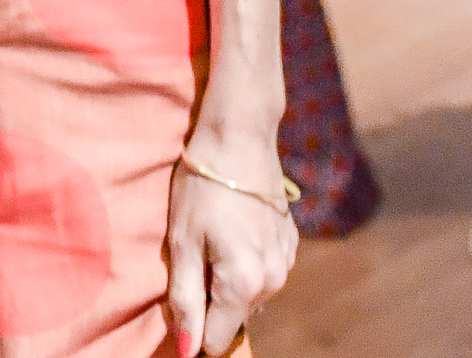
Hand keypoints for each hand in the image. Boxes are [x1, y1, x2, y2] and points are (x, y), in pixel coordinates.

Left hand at [165, 131, 297, 355]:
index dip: (193, 328)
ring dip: (229, 281)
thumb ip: (185, 300)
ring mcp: (287, 262)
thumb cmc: (202, 187)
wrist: (241, 136)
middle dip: (210, 300)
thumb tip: (187, 350)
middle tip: (193, 255)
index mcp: (243, 284)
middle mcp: (273, 280)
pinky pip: (264, 271)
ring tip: (213, 237)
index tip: (180, 299)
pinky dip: (247, 261)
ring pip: (250, 295)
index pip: (216, 339)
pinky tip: (233, 228)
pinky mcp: (291, 243)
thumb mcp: (183, 242)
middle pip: (234, 316)